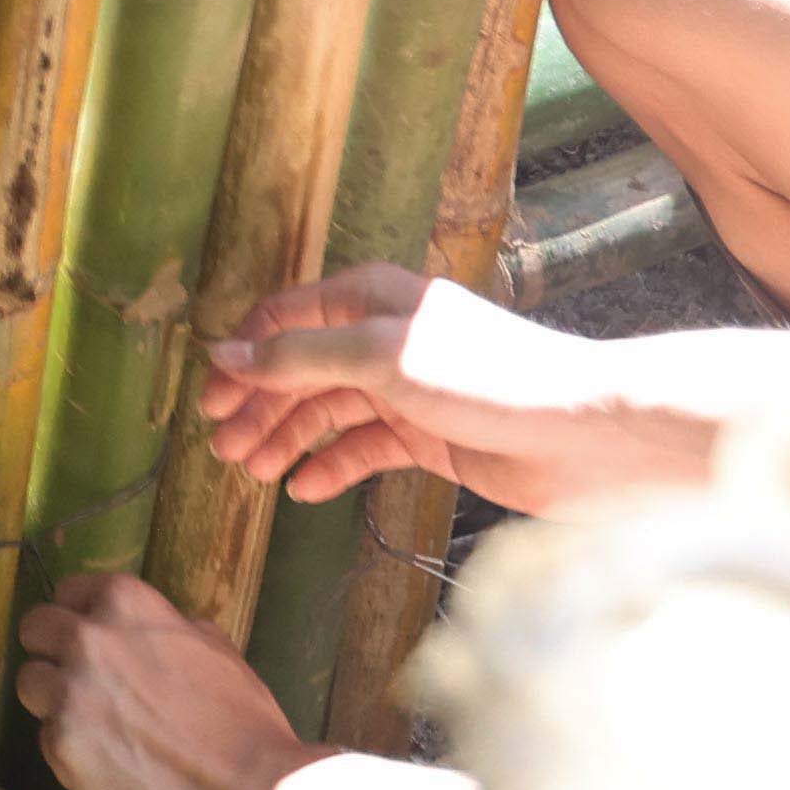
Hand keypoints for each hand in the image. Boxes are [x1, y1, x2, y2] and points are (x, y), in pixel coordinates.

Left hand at [18, 568, 494, 789]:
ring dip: (56, 708)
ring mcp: (72, 694)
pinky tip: (112, 776)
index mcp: (130, 605)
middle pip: (35, 631)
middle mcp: (90, 640)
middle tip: (83, 690)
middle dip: (54, 656)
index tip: (91, 643)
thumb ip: (174, 634)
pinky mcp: (64, 749)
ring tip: (99, 738)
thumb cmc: (251, 732)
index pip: (72, 592)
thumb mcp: (219, 655)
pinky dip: (70, 757)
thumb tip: (161, 630)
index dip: (80, 619)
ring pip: (32, 687)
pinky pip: (48, 742)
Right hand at [199, 262, 789, 513]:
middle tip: (219, 447)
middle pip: (303, 369)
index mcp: (375, 300)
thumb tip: (224, 357)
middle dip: (259, 405)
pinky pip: (367, 449)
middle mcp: (388, 339)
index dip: (243, 355)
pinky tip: (303, 490)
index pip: (287, 318)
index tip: (206, 397)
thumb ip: (300, 359)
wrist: (584, 435)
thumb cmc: (487, 378)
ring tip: (249, 472)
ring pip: (331, 412)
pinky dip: (333, 467)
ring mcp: (410, 390)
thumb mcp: (381, 358)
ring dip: (288, 439)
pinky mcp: (433, 438)